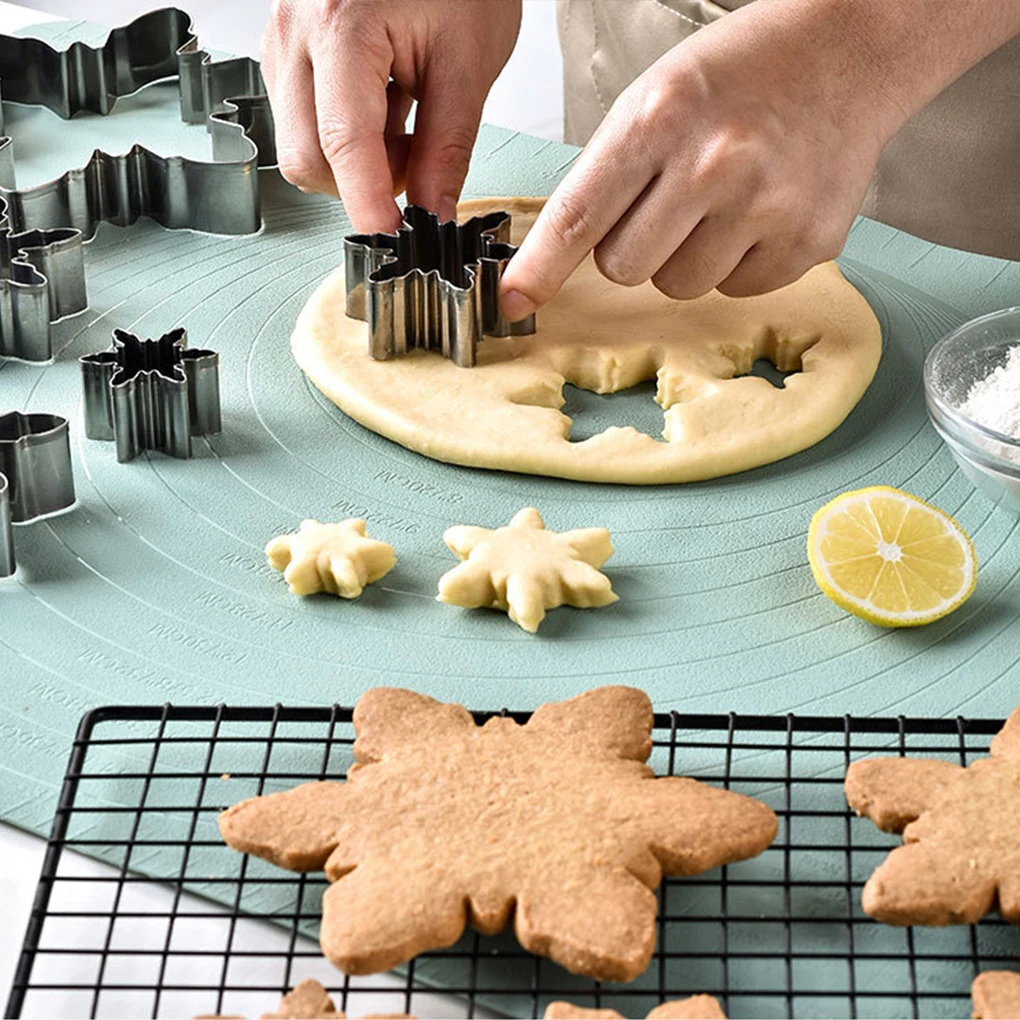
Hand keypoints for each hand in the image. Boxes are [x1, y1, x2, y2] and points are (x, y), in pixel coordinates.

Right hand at [261, 0, 521, 231]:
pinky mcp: (286, 48)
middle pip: (308, 161)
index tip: (395, 247)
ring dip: (357, 162)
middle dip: (364, 184)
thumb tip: (433, 216)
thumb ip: (447, 149)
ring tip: (405, 118)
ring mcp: (282, 38)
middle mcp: (296, 32)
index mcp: (341, 25)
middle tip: (418, 160)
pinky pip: (303, 121)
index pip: (344, 148)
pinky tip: (384, 102)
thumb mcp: (469, 62)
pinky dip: (346, 135)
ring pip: (303, 148)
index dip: (369, 210)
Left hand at [499, 0, 909, 316]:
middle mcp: (713, 164)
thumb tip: (556, 257)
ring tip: (721, 201)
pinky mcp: (805, 241)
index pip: (579, 215)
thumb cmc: (740, 75)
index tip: (513, 301)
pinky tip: (759, 211)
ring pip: (678, 287)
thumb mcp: (655, 98)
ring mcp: (765, 206)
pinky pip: (734, 291)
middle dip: (633, 247)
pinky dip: (737, 262)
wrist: (848, 52)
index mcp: (659, 118)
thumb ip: (607, 175)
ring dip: (686, 257)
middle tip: (669, 200)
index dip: (540, 268)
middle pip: (624, 269)